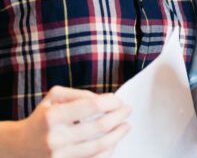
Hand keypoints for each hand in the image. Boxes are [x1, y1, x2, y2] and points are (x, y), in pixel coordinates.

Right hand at [0, 86, 130, 157]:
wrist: (20, 146)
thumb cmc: (43, 117)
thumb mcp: (54, 97)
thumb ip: (80, 94)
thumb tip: (104, 99)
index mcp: (53, 116)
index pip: (92, 106)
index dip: (112, 102)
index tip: (119, 100)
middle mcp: (56, 138)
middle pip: (100, 127)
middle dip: (120, 116)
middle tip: (128, 110)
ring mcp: (60, 156)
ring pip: (100, 147)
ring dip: (118, 135)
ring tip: (126, 126)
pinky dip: (108, 151)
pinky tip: (114, 142)